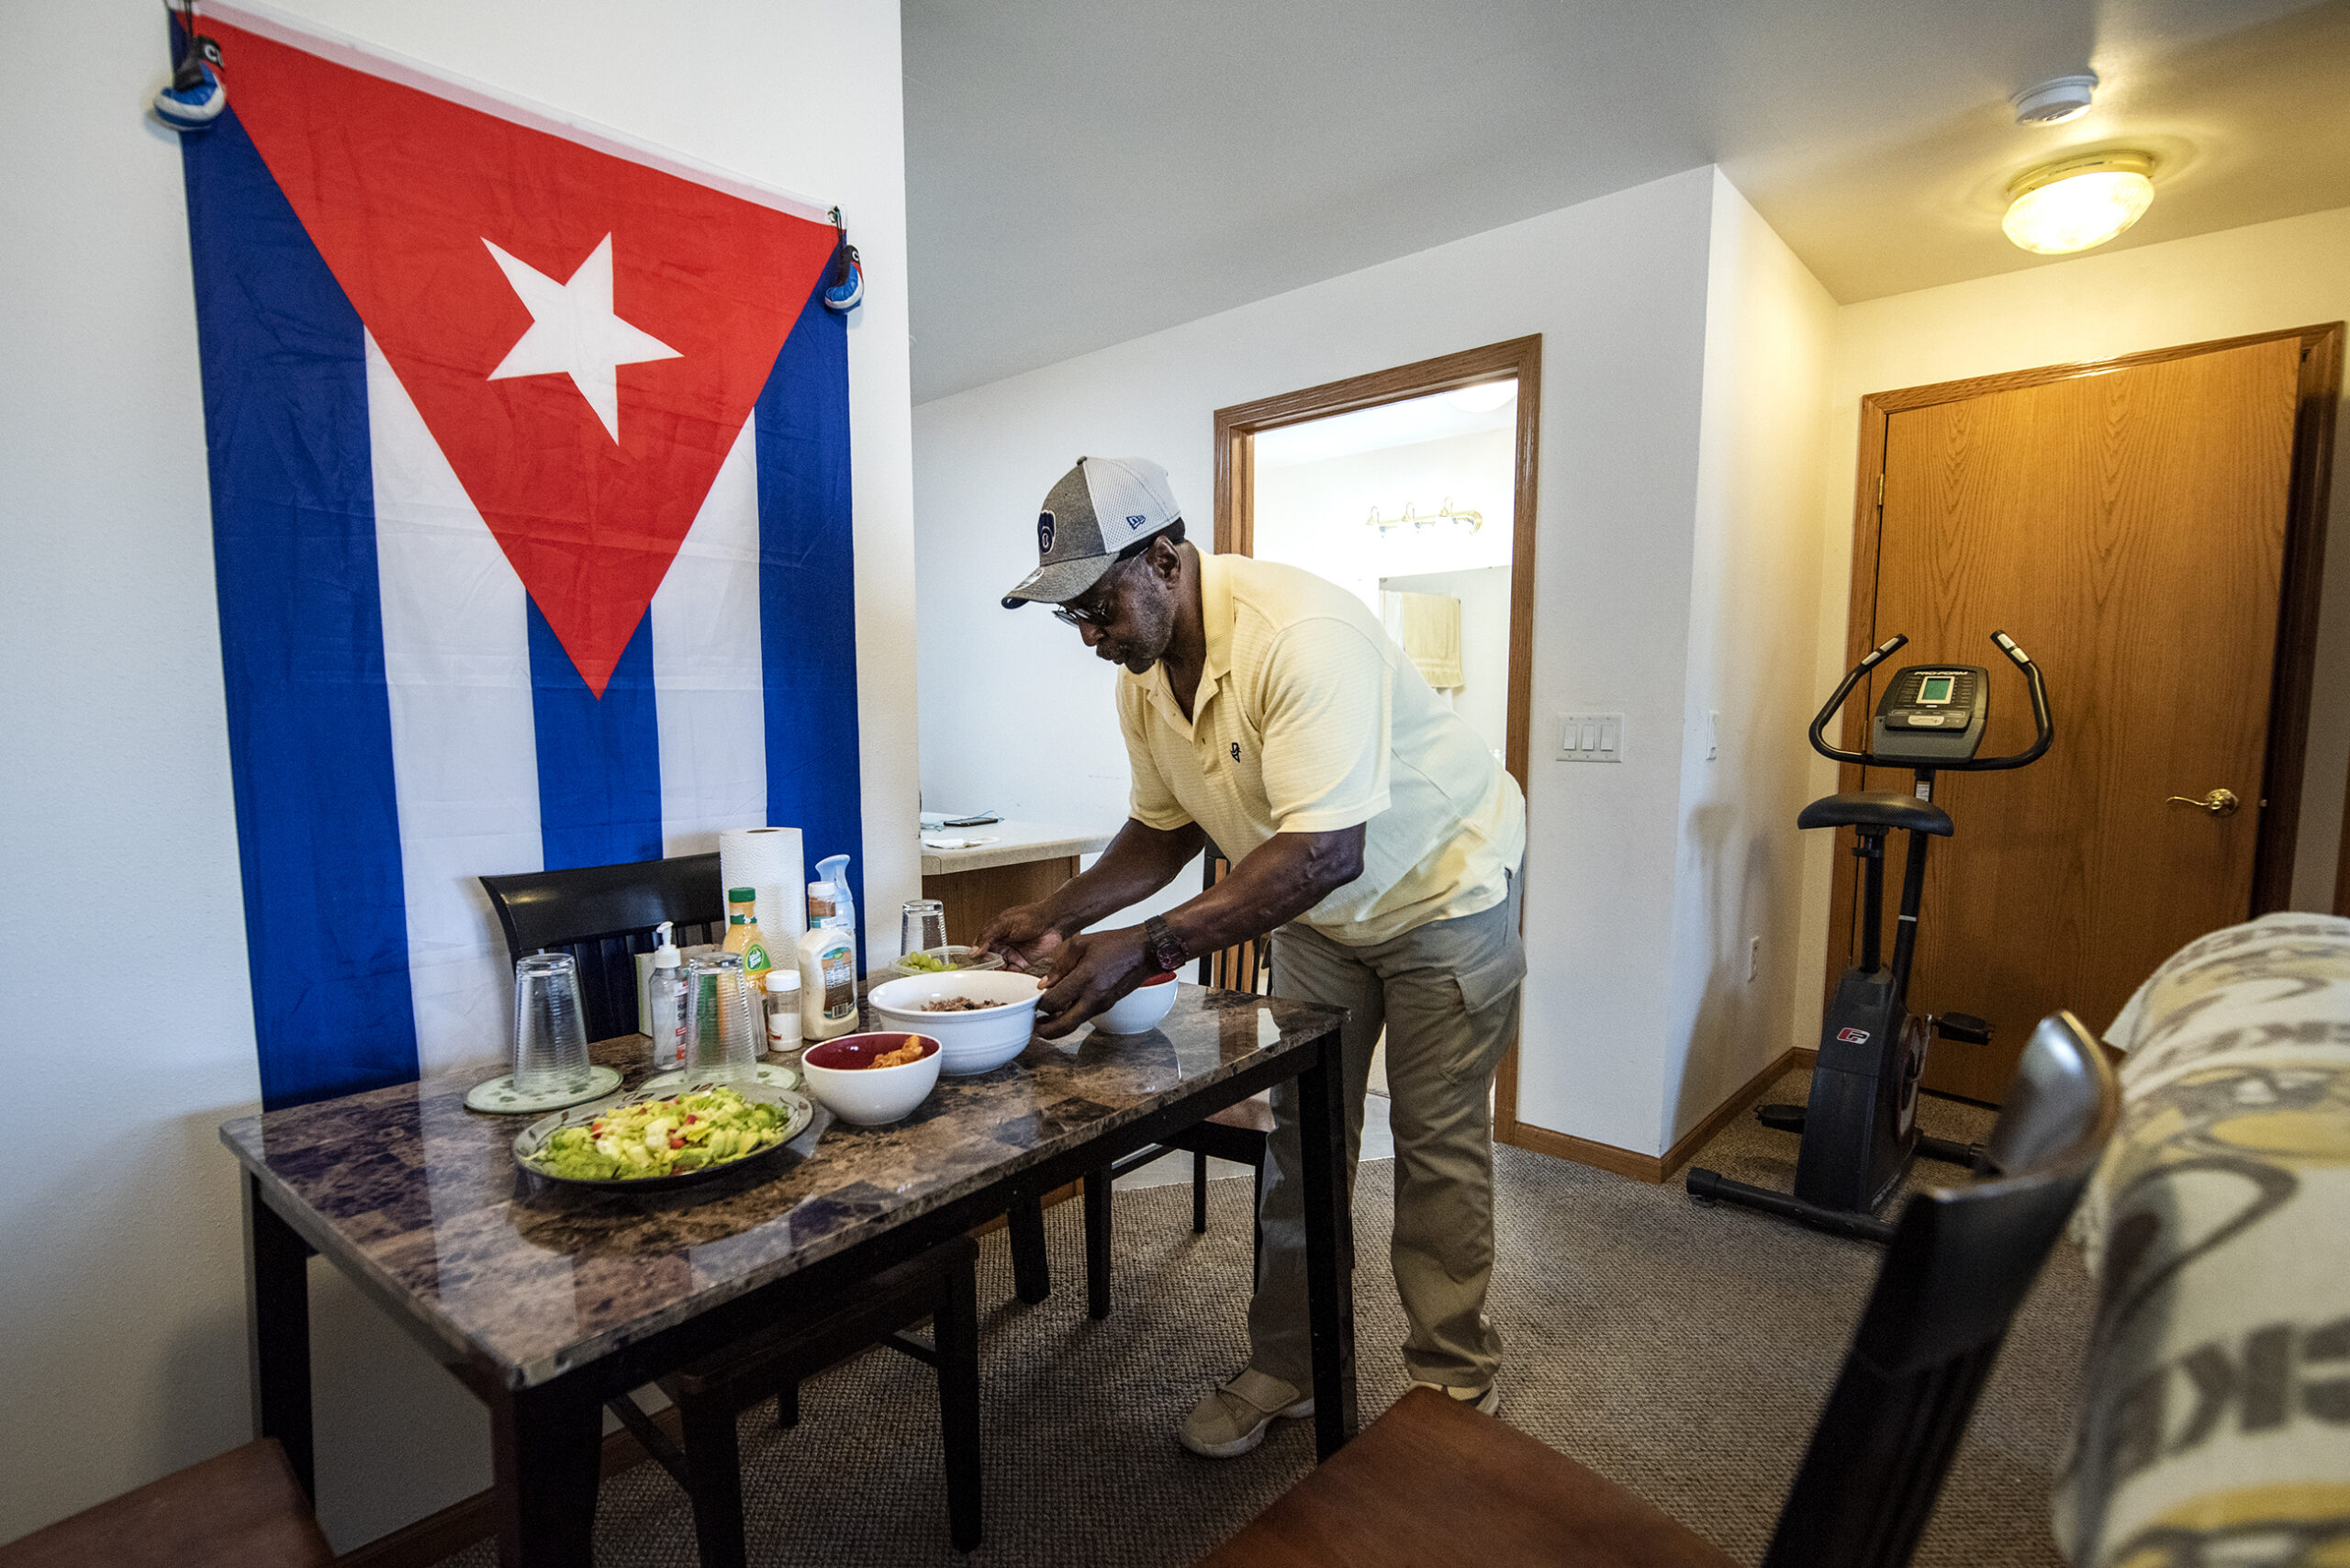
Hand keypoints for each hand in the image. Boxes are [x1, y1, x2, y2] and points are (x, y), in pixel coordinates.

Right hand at [973, 901, 1065, 973]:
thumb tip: (973, 952)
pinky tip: (1003, 980)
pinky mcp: (1021, 963)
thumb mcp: (1004, 923)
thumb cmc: (1031, 916)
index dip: (975, 955)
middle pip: (987, 959)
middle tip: (980, 974)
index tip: (971, 964)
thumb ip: (988, 936)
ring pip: (997, 968)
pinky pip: (1011, 973)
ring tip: (990, 979)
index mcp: (994, 933)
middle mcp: (1001, 944)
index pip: (979, 946)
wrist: (1054, 922)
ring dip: (994, 974)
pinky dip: (1006, 978)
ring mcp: (1011, 954)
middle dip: (984, 967)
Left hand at [1032, 925, 1152, 1039]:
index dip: (1039, 1005)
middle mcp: (1094, 996)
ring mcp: (1102, 1004)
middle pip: (1064, 1025)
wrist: (1145, 952)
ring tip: (1045, 1021)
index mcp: (1085, 978)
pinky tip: (1064, 1010)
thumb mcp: (1081, 945)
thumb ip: (1060, 965)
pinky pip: (1085, 1016)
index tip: (1034, 1002)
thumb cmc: (1116, 944)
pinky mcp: (1108, 1006)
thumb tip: (1045, 984)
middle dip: (1046, 1031)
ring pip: (1075, 1024)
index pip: (1053, 1002)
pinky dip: (1072, 1018)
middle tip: (1035, 1028)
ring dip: (1058, 1026)